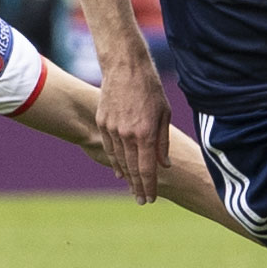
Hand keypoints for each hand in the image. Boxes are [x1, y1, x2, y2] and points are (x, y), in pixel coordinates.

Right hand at [96, 60, 171, 203]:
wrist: (125, 67)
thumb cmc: (150, 88)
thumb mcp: (164, 114)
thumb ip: (163, 141)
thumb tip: (164, 165)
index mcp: (145, 133)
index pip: (146, 168)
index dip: (148, 186)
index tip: (150, 199)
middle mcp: (127, 134)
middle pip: (131, 168)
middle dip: (137, 186)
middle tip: (141, 200)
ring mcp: (111, 128)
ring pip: (118, 159)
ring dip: (126, 176)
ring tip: (132, 188)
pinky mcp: (102, 122)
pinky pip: (108, 147)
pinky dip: (114, 160)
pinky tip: (119, 170)